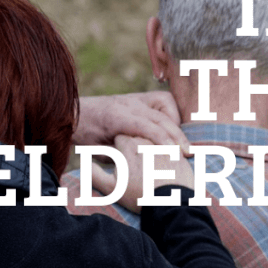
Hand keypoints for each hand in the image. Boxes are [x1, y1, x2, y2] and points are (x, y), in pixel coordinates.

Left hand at [74, 93, 190, 155]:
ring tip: (186, 147)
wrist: (79, 111)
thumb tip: (132, 169)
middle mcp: (128, 103)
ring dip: (178, 125)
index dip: (159, 137)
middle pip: (159, 116)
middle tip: (188, 153)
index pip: (143, 125)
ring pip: (165, 105)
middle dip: (176, 135)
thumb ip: (115, 156)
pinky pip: (164, 102)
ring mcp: (136, 98)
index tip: (173, 151)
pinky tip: (176, 134)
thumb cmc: (87, 134)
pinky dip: (173, 116)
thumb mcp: (95, 149)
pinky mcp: (142, 98)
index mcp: (115, 116)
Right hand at [92, 135, 193, 213]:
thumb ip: (94, 174)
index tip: (120, 159)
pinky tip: (165, 171)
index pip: (120, 137)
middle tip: (135, 165)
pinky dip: (167, 157)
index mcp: (128, 145)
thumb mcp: (111, 188)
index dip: (119, 148)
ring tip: (150, 169)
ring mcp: (163, 144)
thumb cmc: (139, 196)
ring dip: (151, 150)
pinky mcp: (178, 153)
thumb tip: (84, 165)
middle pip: (137, 136)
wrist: (170, 203)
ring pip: (154, 141)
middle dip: (135, 147)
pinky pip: (170, 149)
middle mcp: (146, 140)